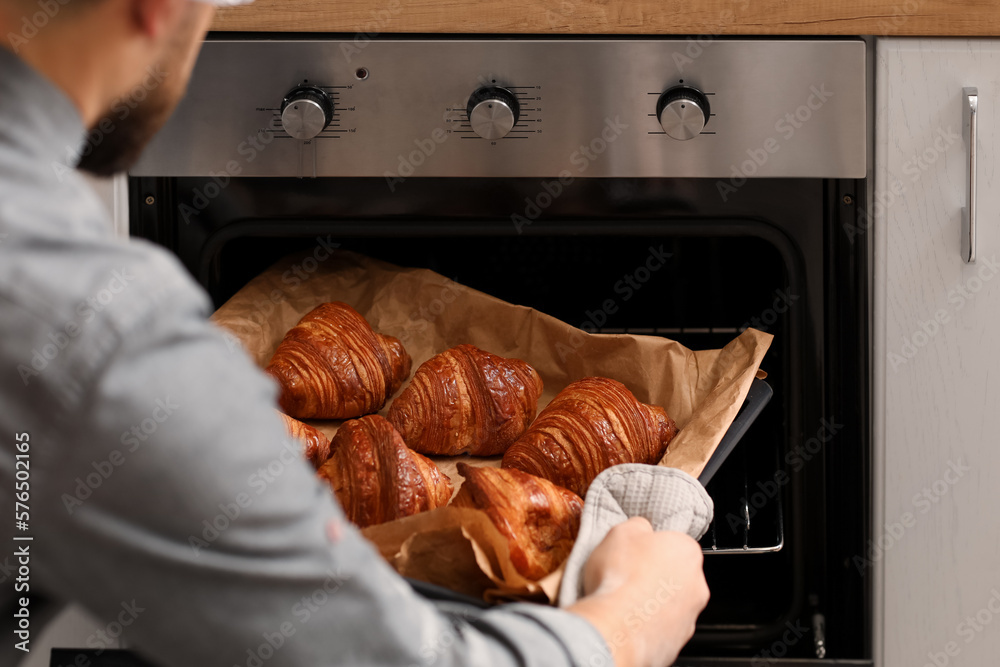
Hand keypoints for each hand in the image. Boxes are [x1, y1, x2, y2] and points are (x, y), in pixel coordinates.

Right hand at [567, 518, 709, 666]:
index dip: (649, 547)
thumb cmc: (620, 578)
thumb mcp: (620, 532)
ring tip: (622, 600)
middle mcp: (696, 584)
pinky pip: (661, 628)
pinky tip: (626, 620)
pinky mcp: (677, 641)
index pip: (672, 543)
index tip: (634, 553)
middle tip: (626, 575)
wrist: (615, 626)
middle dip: (653, 575)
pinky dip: (646, 624)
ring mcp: (689, 616)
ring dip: (650, 601)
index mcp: (686, 550)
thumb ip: (637, 525)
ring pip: (669, 603)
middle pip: (673, 573)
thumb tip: (640, 529)